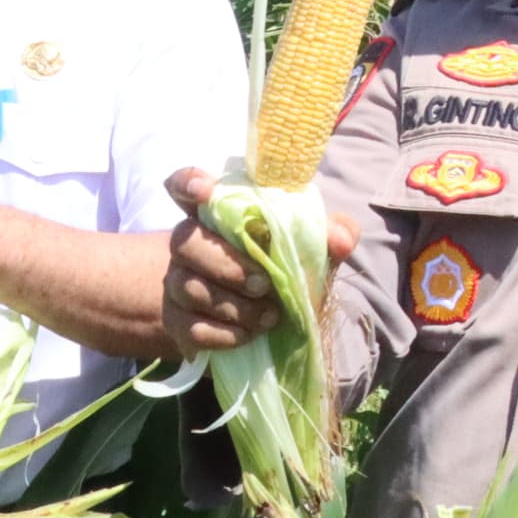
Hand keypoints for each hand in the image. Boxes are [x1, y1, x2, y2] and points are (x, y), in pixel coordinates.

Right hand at [163, 167, 357, 350]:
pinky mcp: (178, 321)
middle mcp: (189, 243)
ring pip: (190, 289)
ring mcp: (177, 282)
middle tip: (264, 285)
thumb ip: (328, 234)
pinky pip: (193, 327)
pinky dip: (226, 334)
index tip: (205, 191)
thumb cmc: (280, 272)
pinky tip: (249, 334)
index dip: (188, 182)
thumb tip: (340, 240)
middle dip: (227, 266)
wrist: (256, 319)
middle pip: (185, 241)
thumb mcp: (308, 250)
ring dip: (236, 307)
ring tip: (270, 317)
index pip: (185, 185)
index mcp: (217, 215)